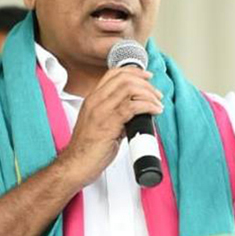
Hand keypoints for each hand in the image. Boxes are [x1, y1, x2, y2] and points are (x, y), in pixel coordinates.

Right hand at [58, 67, 163, 185]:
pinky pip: (133, 106)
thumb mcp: (101, 123)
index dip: (133, 72)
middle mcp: (96, 100)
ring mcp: (101, 110)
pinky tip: (154, 111)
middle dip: (145, 83)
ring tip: (157, 103)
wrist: (76, 164)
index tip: (146, 76)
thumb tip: (136, 112)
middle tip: (156, 94)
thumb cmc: (87, 148)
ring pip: (129, 88)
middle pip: (124, 78)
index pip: (113, 74)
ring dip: (149, 94)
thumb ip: (116, 114)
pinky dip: (148, 106)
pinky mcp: (109, 122)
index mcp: (93, 98)